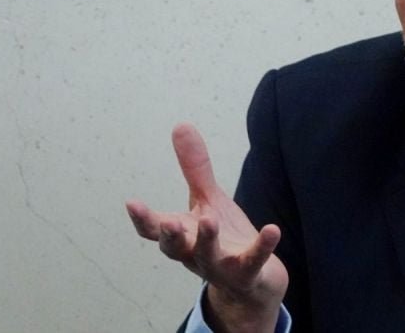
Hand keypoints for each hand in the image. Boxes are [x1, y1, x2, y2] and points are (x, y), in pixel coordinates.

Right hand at [126, 123, 287, 331]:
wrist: (252, 278)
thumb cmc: (222, 237)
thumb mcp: (208, 200)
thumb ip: (194, 168)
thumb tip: (181, 125)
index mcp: (183, 235)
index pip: (155, 230)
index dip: (143, 219)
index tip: (132, 203)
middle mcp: (195, 253)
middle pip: (175, 248)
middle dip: (171, 235)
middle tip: (169, 222)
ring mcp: (220, 266)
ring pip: (209, 256)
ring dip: (207, 239)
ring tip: (210, 219)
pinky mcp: (247, 272)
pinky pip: (253, 261)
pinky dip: (262, 246)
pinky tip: (272, 230)